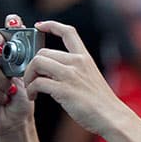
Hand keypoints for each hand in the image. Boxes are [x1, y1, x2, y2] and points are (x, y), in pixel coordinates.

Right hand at [0, 15, 34, 137]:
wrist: (18, 119)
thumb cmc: (27, 96)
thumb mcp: (32, 77)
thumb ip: (30, 61)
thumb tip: (35, 46)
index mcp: (11, 53)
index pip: (7, 32)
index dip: (9, 24)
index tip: (14, 21)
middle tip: (1, 46)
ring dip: (4, 81)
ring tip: (12, 92)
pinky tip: (5, 98)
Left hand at [23, 20, 123, 135]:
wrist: (112, 116)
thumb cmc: (101, 102)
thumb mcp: (91, 78)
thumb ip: (74, 70)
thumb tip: (52, 71)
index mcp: (85, 58)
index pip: (68, 32)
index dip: (51, 25)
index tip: (39, 26)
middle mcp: (78, 63)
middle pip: (43, 51)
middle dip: (32, 65)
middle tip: (31, 78)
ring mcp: (71, 76)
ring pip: (37, 62)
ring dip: (28, 75)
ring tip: (31, 88)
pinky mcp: (64, 90)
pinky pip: (37, 82)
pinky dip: (31, 89)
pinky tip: (34, 96)